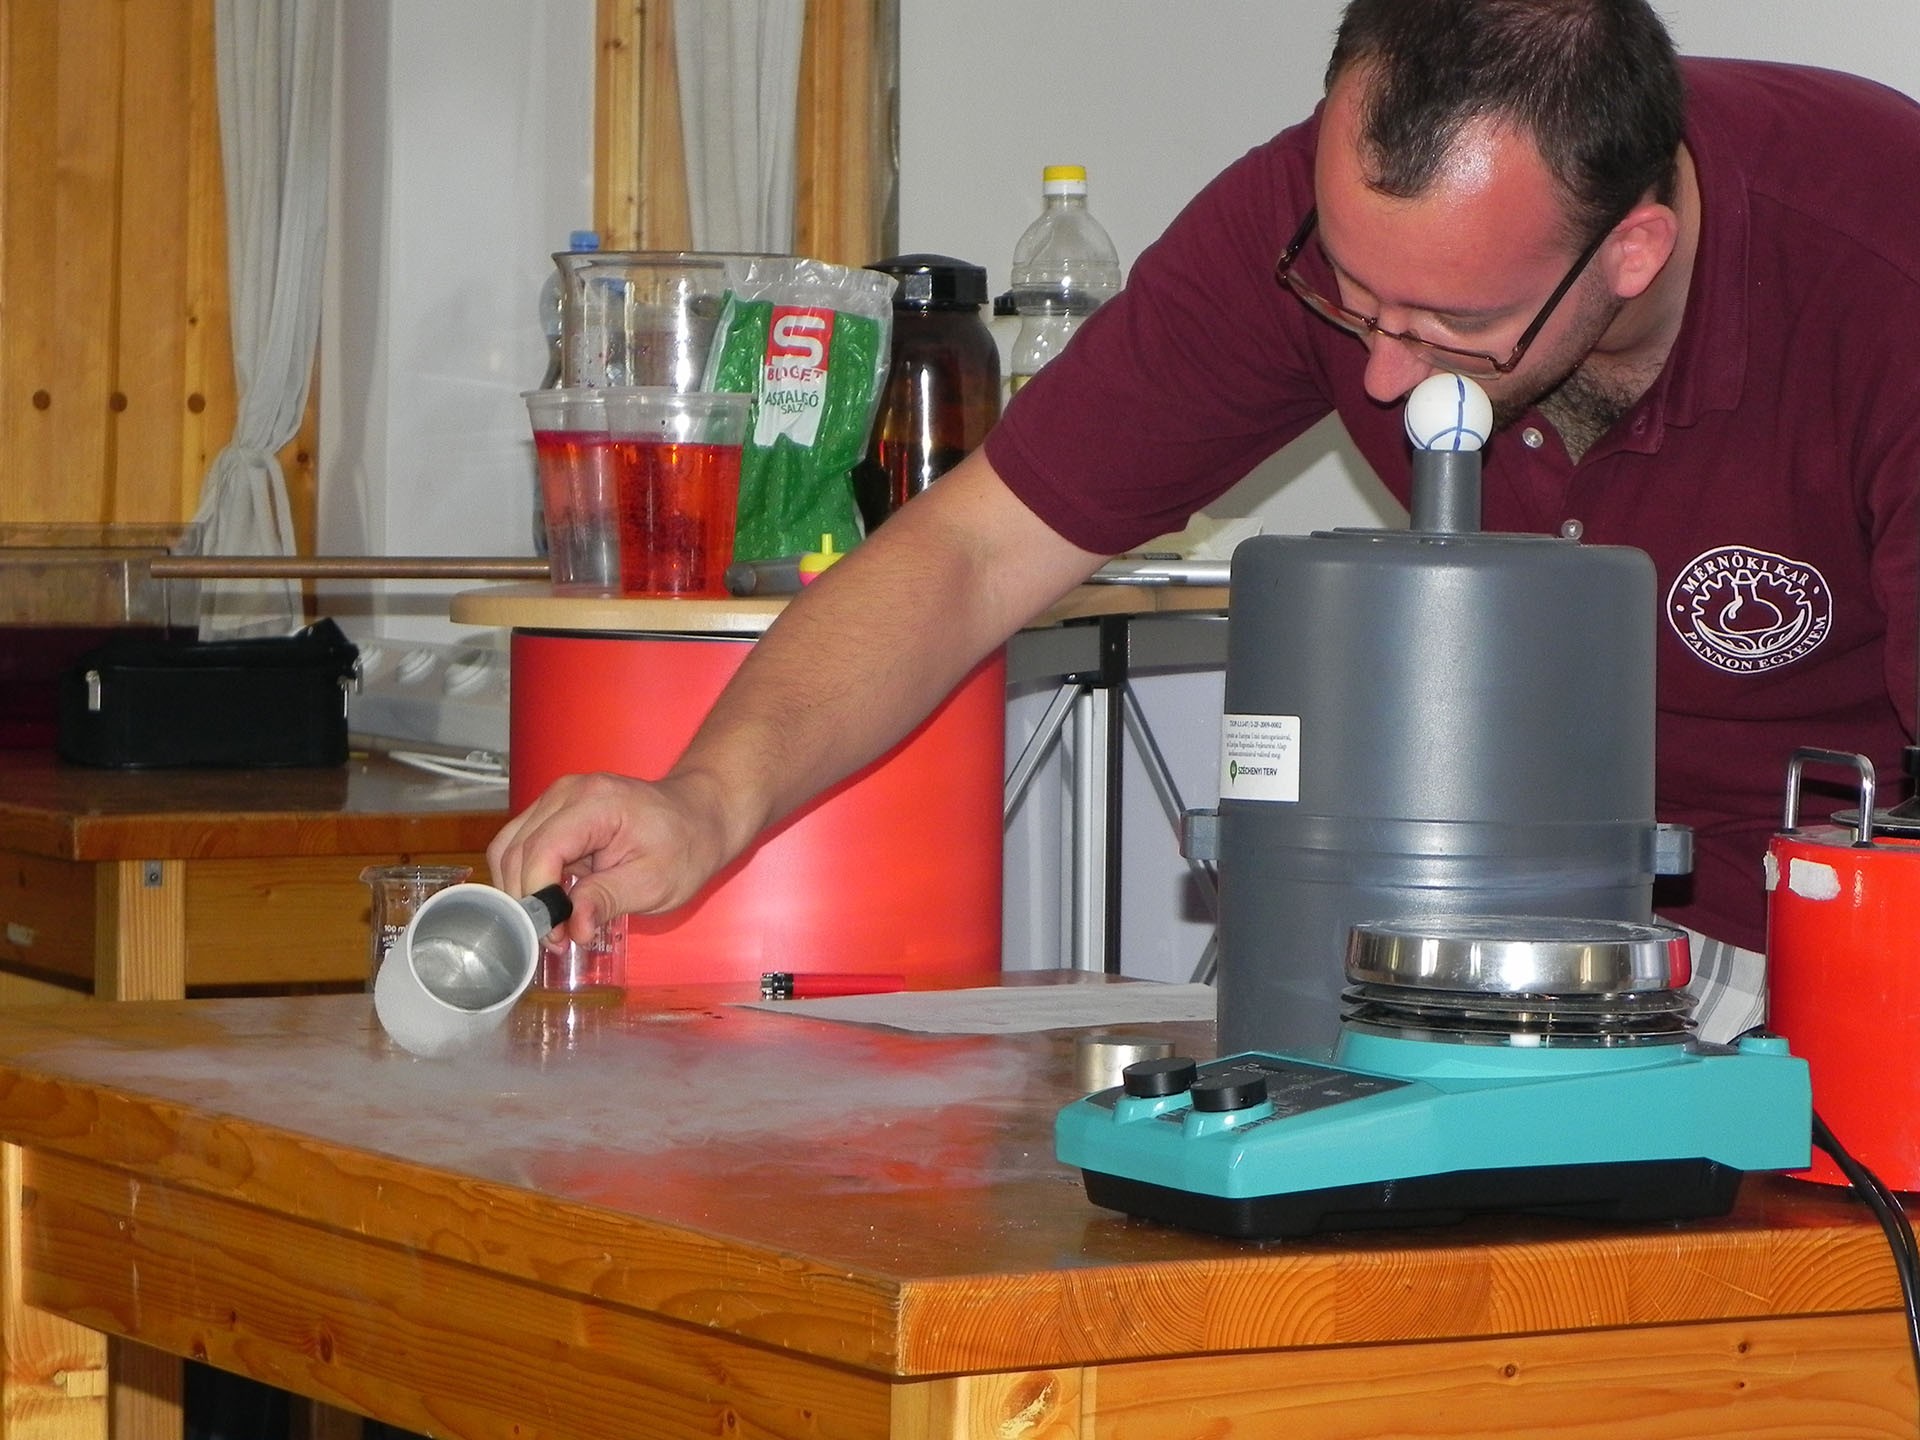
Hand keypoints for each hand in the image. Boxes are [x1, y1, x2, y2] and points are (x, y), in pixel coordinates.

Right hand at [486, 771, 737, 942]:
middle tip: (554, 937)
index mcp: (595, 803)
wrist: (699, 816)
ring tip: (553, 923)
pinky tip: (553, 900)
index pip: (542, 851)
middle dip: (528, 900)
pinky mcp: (556, 811)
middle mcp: (568, 793)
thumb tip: (572, 927)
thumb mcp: (654, 882)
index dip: (539, 898)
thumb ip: (607, 900)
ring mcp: (558, 799)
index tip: (555, 934)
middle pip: (516, 850)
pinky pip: (523, 844)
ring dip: (522, 890)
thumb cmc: (685, 844)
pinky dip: (528, 876)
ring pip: (509, 847)